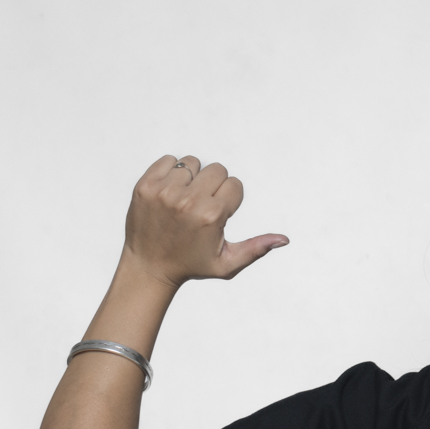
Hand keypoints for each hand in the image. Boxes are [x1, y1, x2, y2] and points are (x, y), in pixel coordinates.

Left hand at [122, 155, 288, 286]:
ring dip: (193, 178)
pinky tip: (170, 193)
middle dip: (214, 186)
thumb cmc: (191, 266)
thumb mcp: (227, 263)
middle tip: (202, 207)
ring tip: (184, 200)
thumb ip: (256, 249)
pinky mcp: (145, 186)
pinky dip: (173, 172)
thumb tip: (284, 240)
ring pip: (193, 163)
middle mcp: (188, 201)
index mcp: (212, 216)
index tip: (217, 216)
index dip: (230, 200)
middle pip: (217, 170)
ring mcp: (164, 192)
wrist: (148, 268)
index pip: (235, 185)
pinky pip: (169, 161)